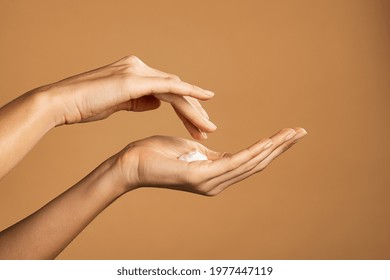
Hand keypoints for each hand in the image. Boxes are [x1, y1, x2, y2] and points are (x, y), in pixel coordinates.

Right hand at [44, 55, 216, 139]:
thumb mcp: (118, 102)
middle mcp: (140, 67)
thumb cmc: (85, 105)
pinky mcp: (134, 80)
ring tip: (208, 128)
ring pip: (176, 90)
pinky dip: (189, 93)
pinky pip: (169, 86)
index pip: (168, 91)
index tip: (197, 125)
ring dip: (194, 110)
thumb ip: (139, 100)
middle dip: (194, 112)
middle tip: (208, 129)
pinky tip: (205, 100)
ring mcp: (137, 71)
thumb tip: (157, 103)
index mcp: (136, 73)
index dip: (185, 109)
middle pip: (176, 90)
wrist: (61, 102)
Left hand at [115, 127, 306, 195]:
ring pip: (249, 163)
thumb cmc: (156, 154)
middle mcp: (216, 182)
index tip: (288, 133)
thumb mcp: (188, 150)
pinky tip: (268, 142)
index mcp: (214, 174)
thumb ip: (205, 153)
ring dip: (273, 148)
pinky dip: (253, 152)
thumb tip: (211, 149)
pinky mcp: (200, 176)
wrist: (131, 163)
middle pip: (256, 163)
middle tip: (301, 131)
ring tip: (292, 134)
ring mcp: (209, 181)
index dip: (271, 147)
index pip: (249, 160)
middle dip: (280, 148)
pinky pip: (233, 162)